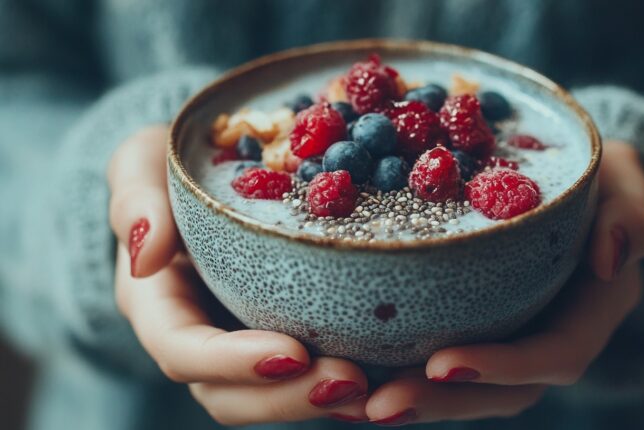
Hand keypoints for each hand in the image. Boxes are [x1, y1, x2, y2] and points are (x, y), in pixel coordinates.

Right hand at [108, 126, 368, 424]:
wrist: (206, 173)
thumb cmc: (169, 165)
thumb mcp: (141, 164)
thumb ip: (135, 200)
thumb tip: (145, 254)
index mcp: (158, 304)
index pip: (183, 350)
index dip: (233, 362)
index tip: (293, 353)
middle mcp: (198, 336)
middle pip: (230, 395)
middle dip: (288, 397)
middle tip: (351, 381)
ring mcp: (239, 340)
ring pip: (270, 396)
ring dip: (320, 401)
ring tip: (377, 392)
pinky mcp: (278, 332)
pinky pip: (305, 374)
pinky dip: (343, 384)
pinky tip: (387, 377)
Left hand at [363, 141, 643, 424]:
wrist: (566, 179)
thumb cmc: (597, 176)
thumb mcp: (623, 179)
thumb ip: (633, 212)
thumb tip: (613, 257)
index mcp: (589, 309)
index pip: (554, 355)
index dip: (503, 368)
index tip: (441, 365)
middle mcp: (548, 334)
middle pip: (501, 392)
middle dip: (440, 402)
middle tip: (378, 404)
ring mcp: (510, 334)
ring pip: (465, 387)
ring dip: (410, 396)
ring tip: (346, 400)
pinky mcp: (474, 322)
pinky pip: (434, 354)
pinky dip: (394, 366)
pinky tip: (344, 365)